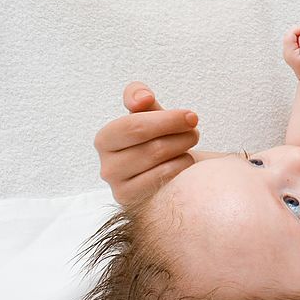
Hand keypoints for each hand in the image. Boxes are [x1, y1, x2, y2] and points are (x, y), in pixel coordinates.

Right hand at [93, 82, 199, 203]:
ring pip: (160, 163)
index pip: (134, 127)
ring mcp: (120, 189)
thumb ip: (139, 96)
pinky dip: (181, 167)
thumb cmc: (157, 137)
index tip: (191, 116)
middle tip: (194, 130)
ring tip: (190, 142)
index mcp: (105, 139)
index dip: (167, 120)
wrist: (170, 170)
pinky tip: (185, 161)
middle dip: (179, 135)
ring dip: (183, 148)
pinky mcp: (136, 203)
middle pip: (151, 147)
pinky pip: (165, 180)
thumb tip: (142, 99)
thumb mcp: (148, 112)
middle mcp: (107, 167)